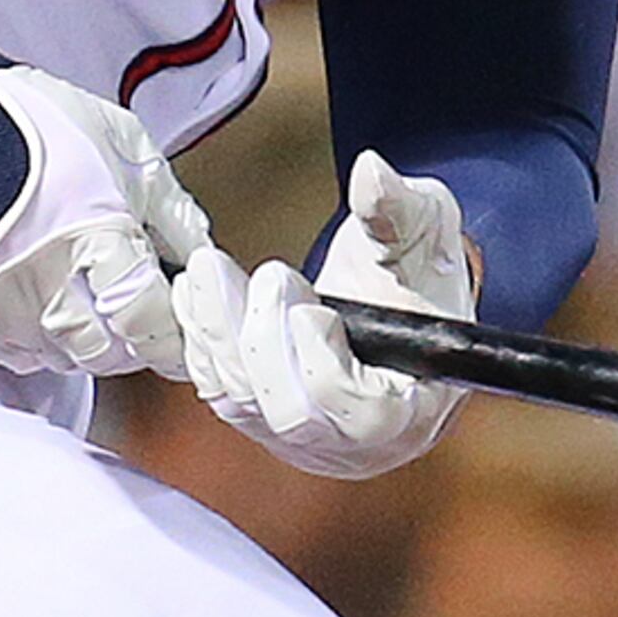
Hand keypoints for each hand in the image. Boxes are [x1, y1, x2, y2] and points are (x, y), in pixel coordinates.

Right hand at [0, 0, 206, 379]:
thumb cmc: (28, 119)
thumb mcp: (119, 139)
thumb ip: (168, 202)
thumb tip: (200, 250)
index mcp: (95, 234)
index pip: (145, 321)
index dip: (168, 339)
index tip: (175, 338)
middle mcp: (47, 278)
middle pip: (103, 350)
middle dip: (128, 345)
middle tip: (133, 324)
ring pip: (58, 357)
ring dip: (82, 345)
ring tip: (89, 313)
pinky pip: (8, 353)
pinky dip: (32, 343)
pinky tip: (40, 312)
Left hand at [173, 149, 472, 479]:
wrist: (390, 301)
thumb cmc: (418, 274)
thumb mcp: (424, 230)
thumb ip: (398, 209)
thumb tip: (370, 175)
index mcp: (411, 409)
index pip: (361, 414)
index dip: (323, 362)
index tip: (309, 303)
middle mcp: (353, 442)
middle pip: (290, 413)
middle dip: (258, 339)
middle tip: (257, 275)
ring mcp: (302, 437)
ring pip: (242, 403)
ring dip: (216, 334)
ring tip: (208, 272)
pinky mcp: (261, 420)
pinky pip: (218, 392)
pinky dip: (201, 344)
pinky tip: (193, 295)